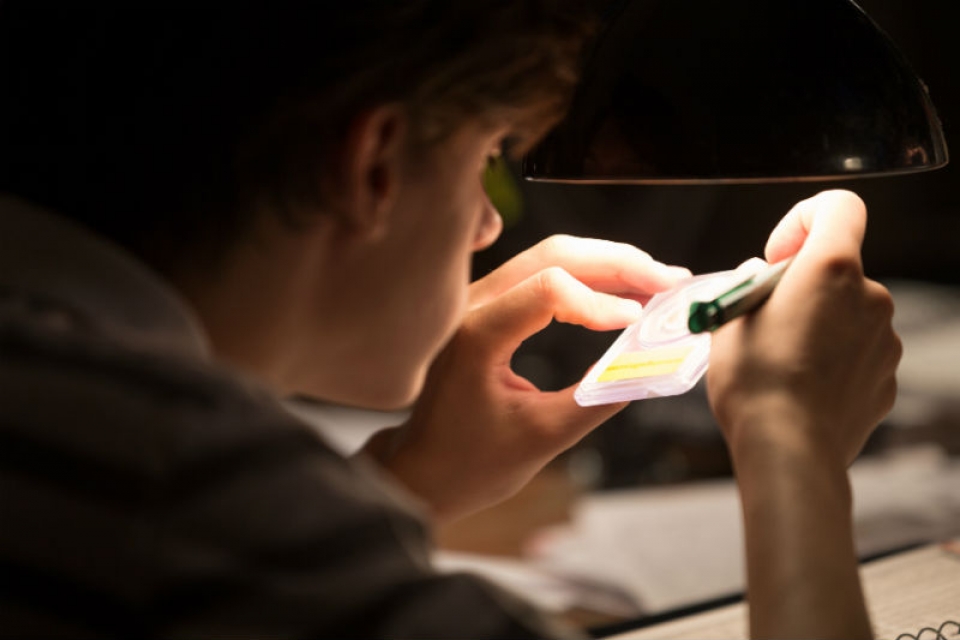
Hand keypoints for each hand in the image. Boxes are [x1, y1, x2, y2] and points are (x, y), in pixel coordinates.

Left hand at [364, 235, 689, 521]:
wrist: (424, 470)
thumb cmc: (471, 463)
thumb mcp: (544, 437)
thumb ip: (599, 397)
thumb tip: (653, 364)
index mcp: (477, 336)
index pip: (550, 289)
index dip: (603, 300)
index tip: (641, 322)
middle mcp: (472, 306)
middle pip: (555, 254)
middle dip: (620, 263)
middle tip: (672, 280)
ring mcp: (477, 301)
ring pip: (550, 256)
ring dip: (608, 264)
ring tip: (659, 282)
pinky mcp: (488, 307)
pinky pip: (541, 275)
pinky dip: (587, 277)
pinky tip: (622, 292)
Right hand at [707, 190, 900, 469]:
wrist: (789, 450)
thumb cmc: (754, 383)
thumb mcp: (729, 321)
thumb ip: (750, 289)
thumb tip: (761, 281)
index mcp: (830, 269)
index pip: (839, 206)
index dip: (803, 220)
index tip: (776, 257)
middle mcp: (869, 296)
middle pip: (838, 267)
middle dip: (802, 285)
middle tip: (765, 319)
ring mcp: (884, 338)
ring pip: (847, 312)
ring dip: (818, 323)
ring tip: (780, 359)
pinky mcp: (886, 375)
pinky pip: (857, 350)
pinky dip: (833, 358)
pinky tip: (802, 384)